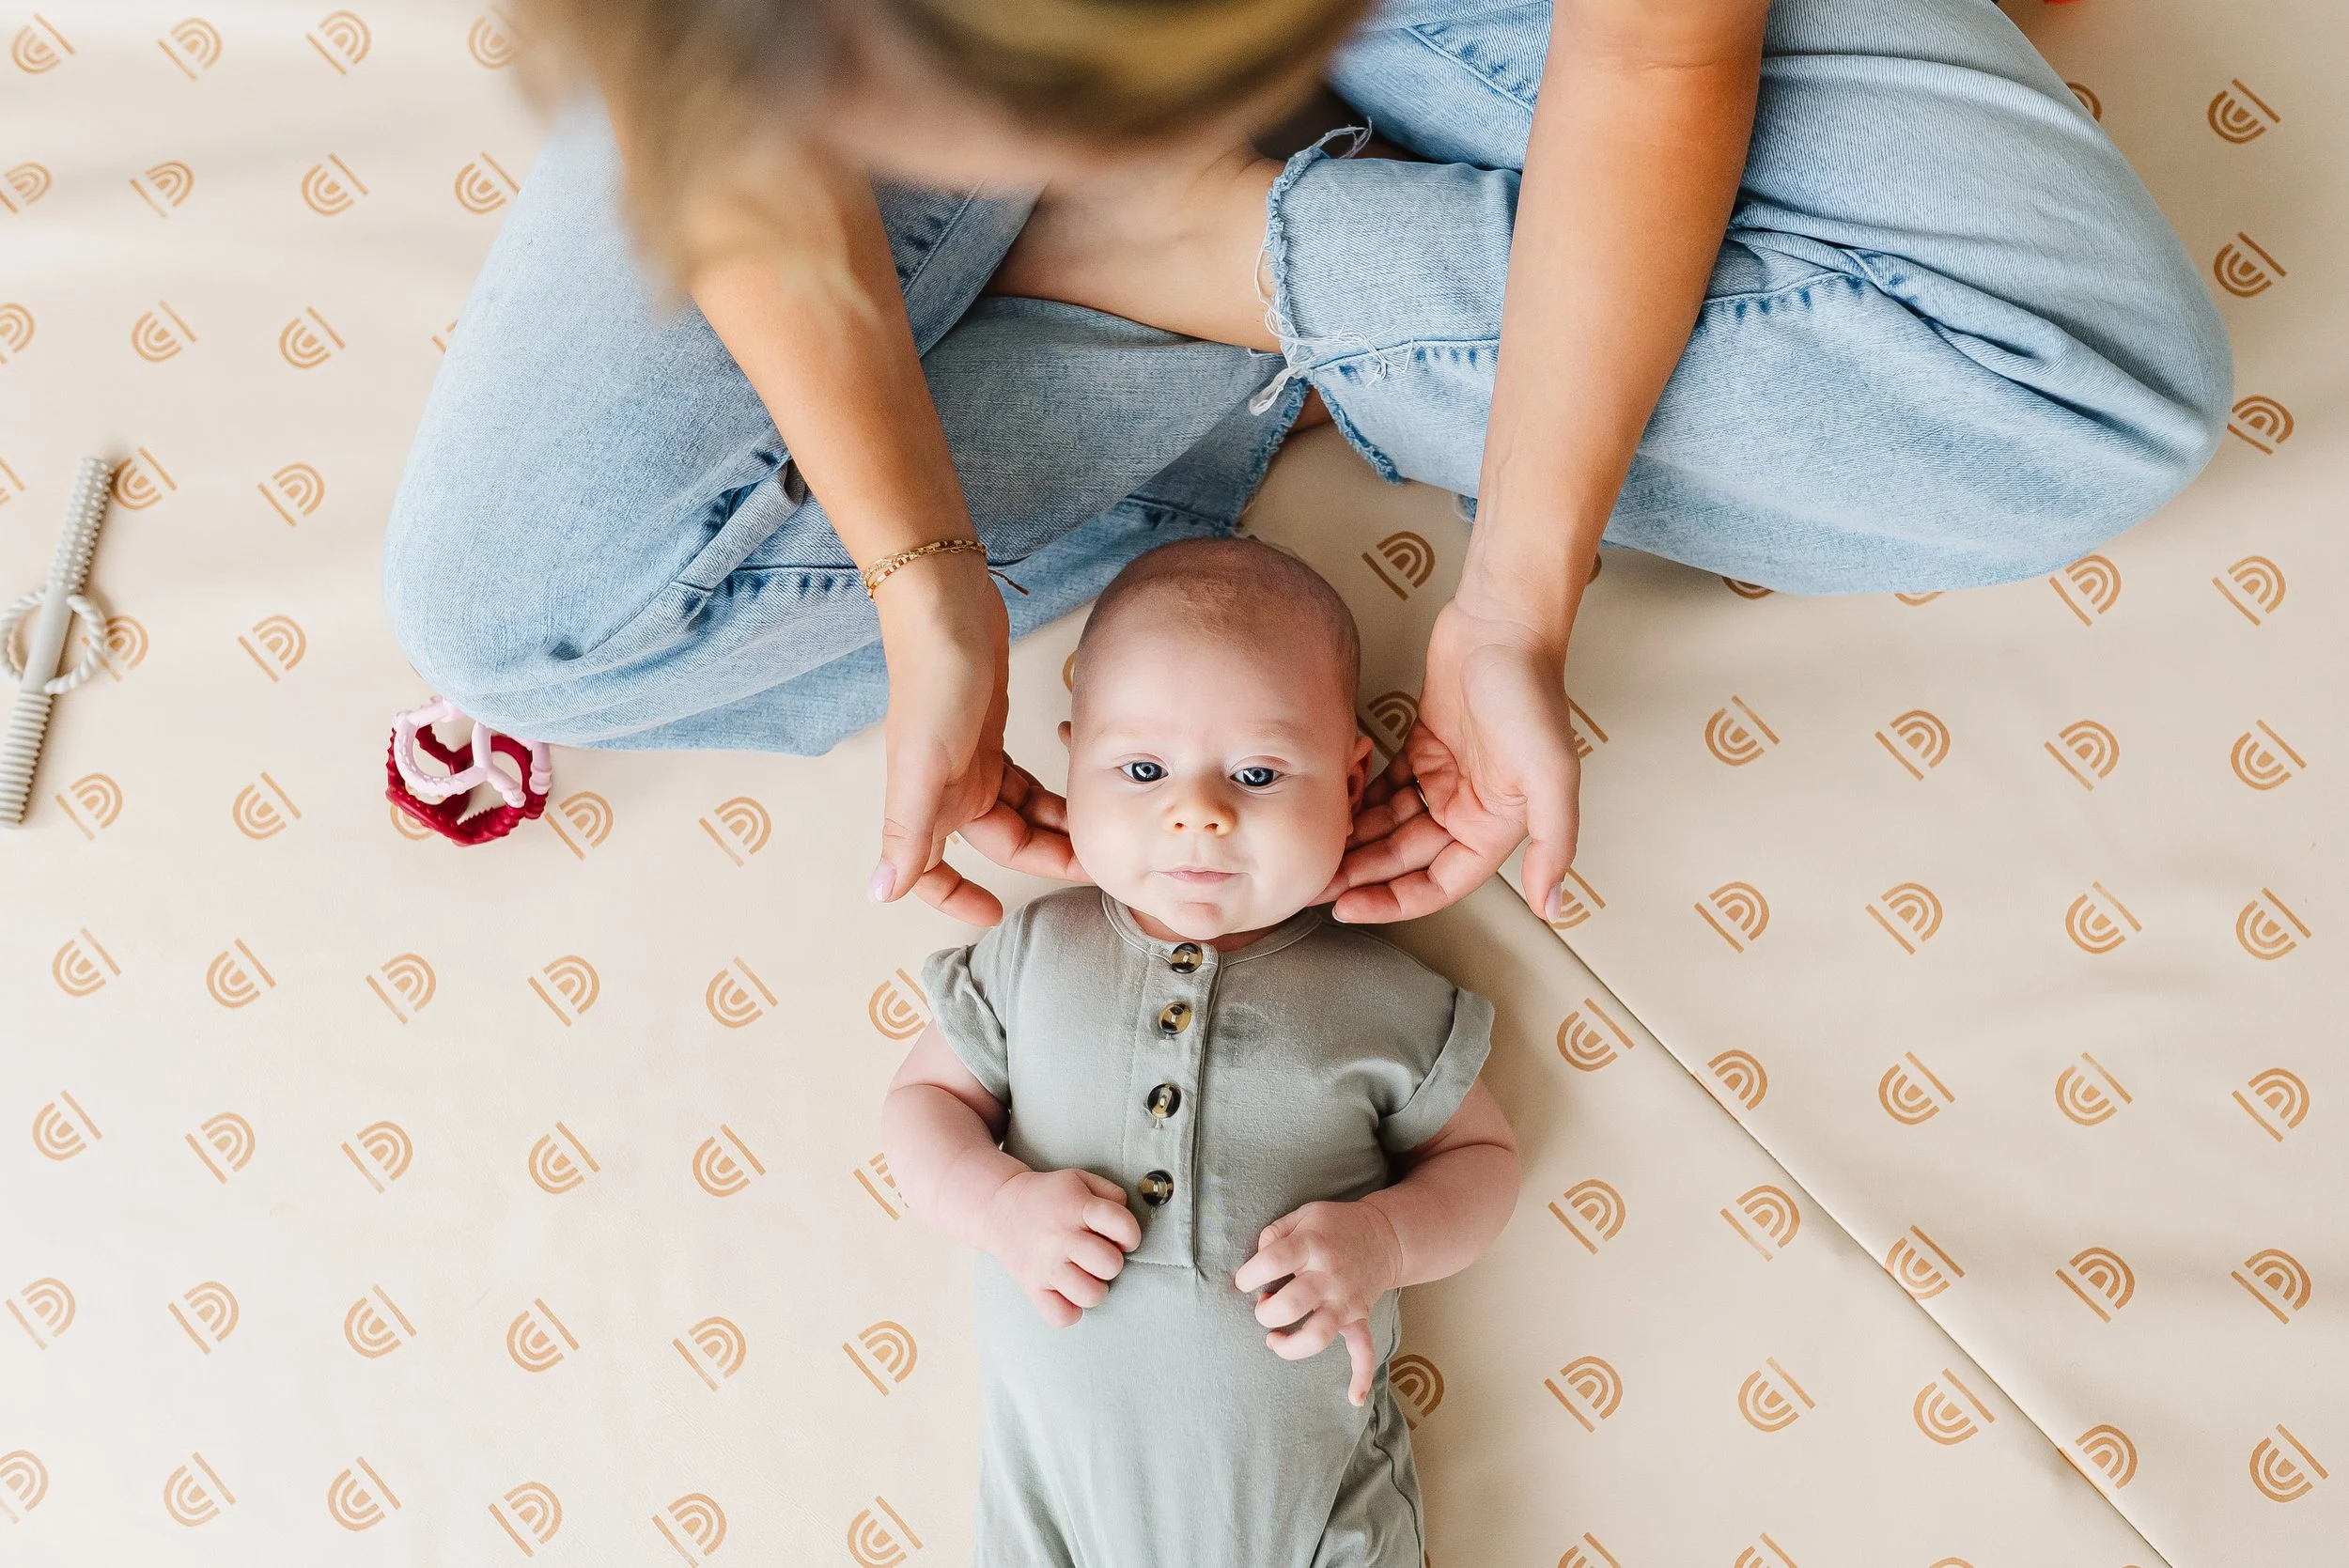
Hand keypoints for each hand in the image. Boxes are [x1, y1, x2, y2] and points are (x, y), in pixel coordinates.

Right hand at [871, 554, 1080, 923]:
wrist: (946, 605)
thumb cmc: (935, 680)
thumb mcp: (922, 763)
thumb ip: (907, 831)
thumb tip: (881, 894)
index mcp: (926, 803)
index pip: (932, 872)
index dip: (958, 899)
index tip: (997, 913)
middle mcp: (944, 788)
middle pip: (999, 843)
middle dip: (1043, 856)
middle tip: (1092, 859)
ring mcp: (969, 760)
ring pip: (1016, 813)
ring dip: (1052, 825)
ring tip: (1095, 825)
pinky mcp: (989, 732)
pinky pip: (1022, 780)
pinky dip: (1047, 791)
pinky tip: (1077, 787)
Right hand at [981, 1167, 1141, 1327]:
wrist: (1000, 1207)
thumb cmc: (1049, 1197)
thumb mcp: (1080, 1180)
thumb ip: (1111, 1194)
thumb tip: (1127, 1224)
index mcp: (1077, 1208)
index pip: (1123, 1226)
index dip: (1130, 1234)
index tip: (1121, 1236)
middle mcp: (1061, 1238)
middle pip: (1110, 1264)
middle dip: (1112, 1262)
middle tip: (1099, 1255)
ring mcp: (1046, 1266)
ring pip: (1090, 1295)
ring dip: (1095, 1287)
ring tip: (1086, 1275)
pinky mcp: (1032, 1287)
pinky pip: (1061, 1316)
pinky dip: (1070, 1311)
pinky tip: (1069, 1293)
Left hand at [1234, 1200, 1404, 1405]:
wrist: (1385, 1235)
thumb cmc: (1334, 1227)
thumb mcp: (1303, 1215)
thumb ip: (1274, 1233)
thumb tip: (1256, 1259)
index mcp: (1312, 1245)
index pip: (1273, 1261)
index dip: (1249, 1275)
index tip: (1243, 1281)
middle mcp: (1329, 1276)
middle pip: (1292, 1304)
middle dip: (1266, 1312)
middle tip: (1263, 1306)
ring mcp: (1346, 1301)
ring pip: (1319, 1335)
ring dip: (1292, 1346)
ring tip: (1274, 1341)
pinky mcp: (1359, 1318)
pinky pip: (1364, 1351)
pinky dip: (1361, 1376)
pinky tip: (1353, 1398)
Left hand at [1325, 599, 1579, 923]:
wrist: (1502, 622)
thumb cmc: (1530, 691)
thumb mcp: (1552, 775)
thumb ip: (1554, 844)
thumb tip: (1552, 906)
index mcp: (1498, 825)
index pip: (1440, 884)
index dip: (1395, 901)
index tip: (1351, 908)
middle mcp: (1471, 807)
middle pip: (1406, 858)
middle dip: (1363, 874)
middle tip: (1315, 884)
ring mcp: (1444, 777)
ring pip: (1390, 825)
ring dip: (1356, 842)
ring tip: (1315, 851)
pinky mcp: (1422, 746)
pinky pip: (1384, 788)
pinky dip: (1359, 800)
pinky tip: (1331, 808)